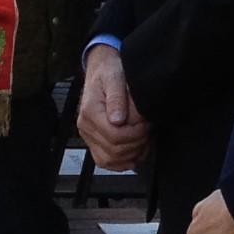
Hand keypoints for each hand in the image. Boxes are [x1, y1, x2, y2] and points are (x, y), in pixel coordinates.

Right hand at [76, 41, 150, 170]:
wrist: (102, 70)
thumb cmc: (110, 71)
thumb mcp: (115, 77)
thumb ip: (117, 97)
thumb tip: (117, 120)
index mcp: (90, 112)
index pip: (114, 136)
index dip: (135, 134)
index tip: (146, 124)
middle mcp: (85, 127)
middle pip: (113, 150)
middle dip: (136, 143)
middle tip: (148, 130)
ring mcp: (88, 136)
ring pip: (109, 160)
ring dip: (131, 155)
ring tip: (144, 142)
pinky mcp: (93, 141)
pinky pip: (105, 160)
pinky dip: (121, 163)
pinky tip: (136, 155)